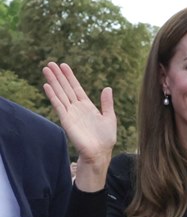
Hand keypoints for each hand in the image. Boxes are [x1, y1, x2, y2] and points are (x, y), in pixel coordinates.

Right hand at [42, 62, 115, 188]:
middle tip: (50, 63)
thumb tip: (107, 88)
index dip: (70, 77)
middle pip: (65, 88)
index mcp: (87, 106)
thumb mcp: (109, 117)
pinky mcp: (66, 120)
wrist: (100, 152)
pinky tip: (47, 85)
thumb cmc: (105, 138)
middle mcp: (77, 108)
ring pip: (60, 94)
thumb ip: (107, 103)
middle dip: (58, 76)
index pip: (76, 88)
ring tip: (46, 69)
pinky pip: (58, 105)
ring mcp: (71, 113)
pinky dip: (52, 95)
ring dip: (53, 82)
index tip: (64, 65)